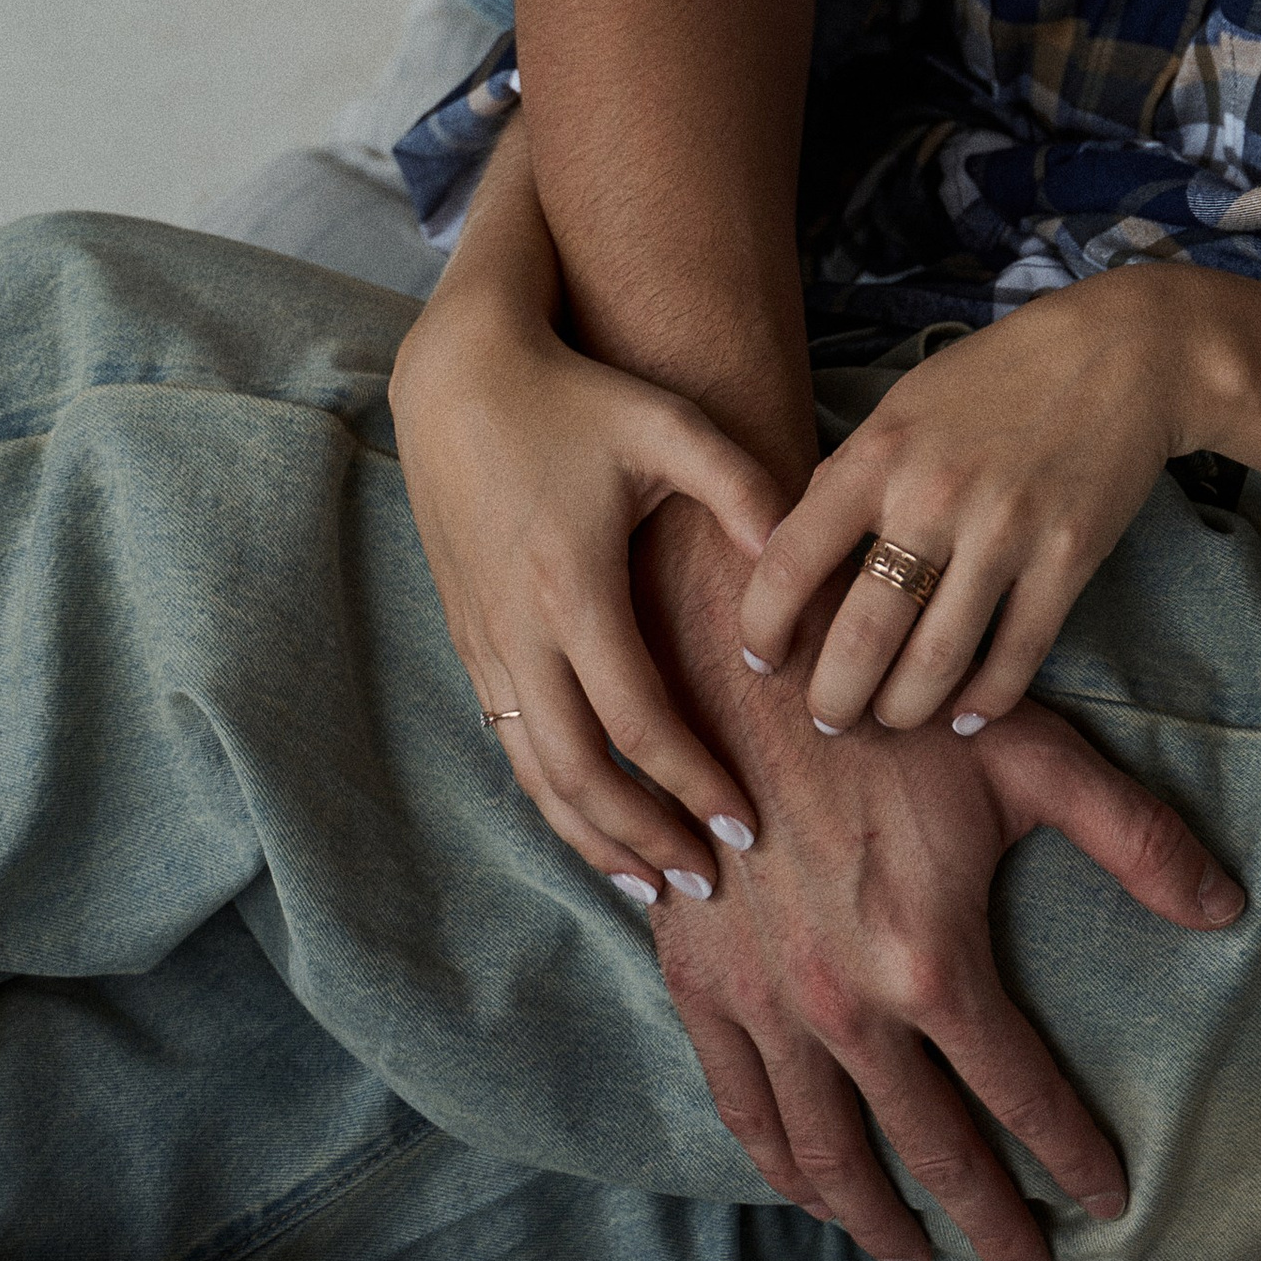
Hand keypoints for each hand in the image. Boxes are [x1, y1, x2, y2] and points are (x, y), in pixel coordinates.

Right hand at [391, 260, 787, 899]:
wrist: (459, 378)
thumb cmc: (577, 397)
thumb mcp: (668, 426)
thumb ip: (742, 487)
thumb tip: (800, 559)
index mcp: (574, 588)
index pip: (638, 722)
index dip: (692, 782)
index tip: (746, 825)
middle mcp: (519, 631)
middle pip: (577, 774)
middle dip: (642, 839)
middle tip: (706, 882)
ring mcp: (484, 641)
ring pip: (533, 773)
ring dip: (590, 836)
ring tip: (650, 882)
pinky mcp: (468, 638)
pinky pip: (509, 741)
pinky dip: (552, 794)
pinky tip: (594, 816)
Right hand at [639, 500, 1245, 1260]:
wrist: (734, 663)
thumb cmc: (894, 701)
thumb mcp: (1029, 753)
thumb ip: (1132, 836)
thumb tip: (1227, 908)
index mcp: (932, 959)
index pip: (1020, 1092)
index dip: (1071, 1151)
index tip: (1109, 1197)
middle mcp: (847, 1009)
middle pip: (930, 1151)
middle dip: (988, 1223)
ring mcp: (769, 1007)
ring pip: (829, 1155)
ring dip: (877, 1221)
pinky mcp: (703, 988)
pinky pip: (744, 1109)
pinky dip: (781, 1167)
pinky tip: (811, 1190)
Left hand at [738, 267, 1183, 733]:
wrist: (1119, 351)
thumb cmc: (997, 377)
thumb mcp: (903, 406)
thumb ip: (850, 476)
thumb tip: (793, 555)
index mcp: (879, 454)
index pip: (790, 562)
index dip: (762, 627)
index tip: (761, 658)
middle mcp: (934, 496)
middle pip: (861, 637)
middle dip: (833, 698)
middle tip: (828, 719)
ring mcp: (1006, 531)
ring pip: (935, 664)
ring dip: (904, 710)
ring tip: (893, 717)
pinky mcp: (1068, 557)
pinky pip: (1015, 658)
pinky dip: (985, 702)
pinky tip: (965, 714)